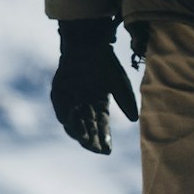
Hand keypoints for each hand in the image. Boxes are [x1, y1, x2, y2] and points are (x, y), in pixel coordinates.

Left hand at [50, 20, 138, 154]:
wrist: (89, 41)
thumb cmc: (105, 62)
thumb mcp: (119, 83)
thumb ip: (126, 101)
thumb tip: (134, 120)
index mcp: (99, 106)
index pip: (101, 128)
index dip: (103, 139)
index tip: (107, 151)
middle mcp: (84, 106)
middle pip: (86, 129)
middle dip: (90, 140)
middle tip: (95, 148)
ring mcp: (70, 99)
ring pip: (72, 122)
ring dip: (77, 131)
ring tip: (84, 140)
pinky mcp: (59, 90)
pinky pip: (60, 107)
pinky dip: (66, 116)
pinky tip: (71, 122)